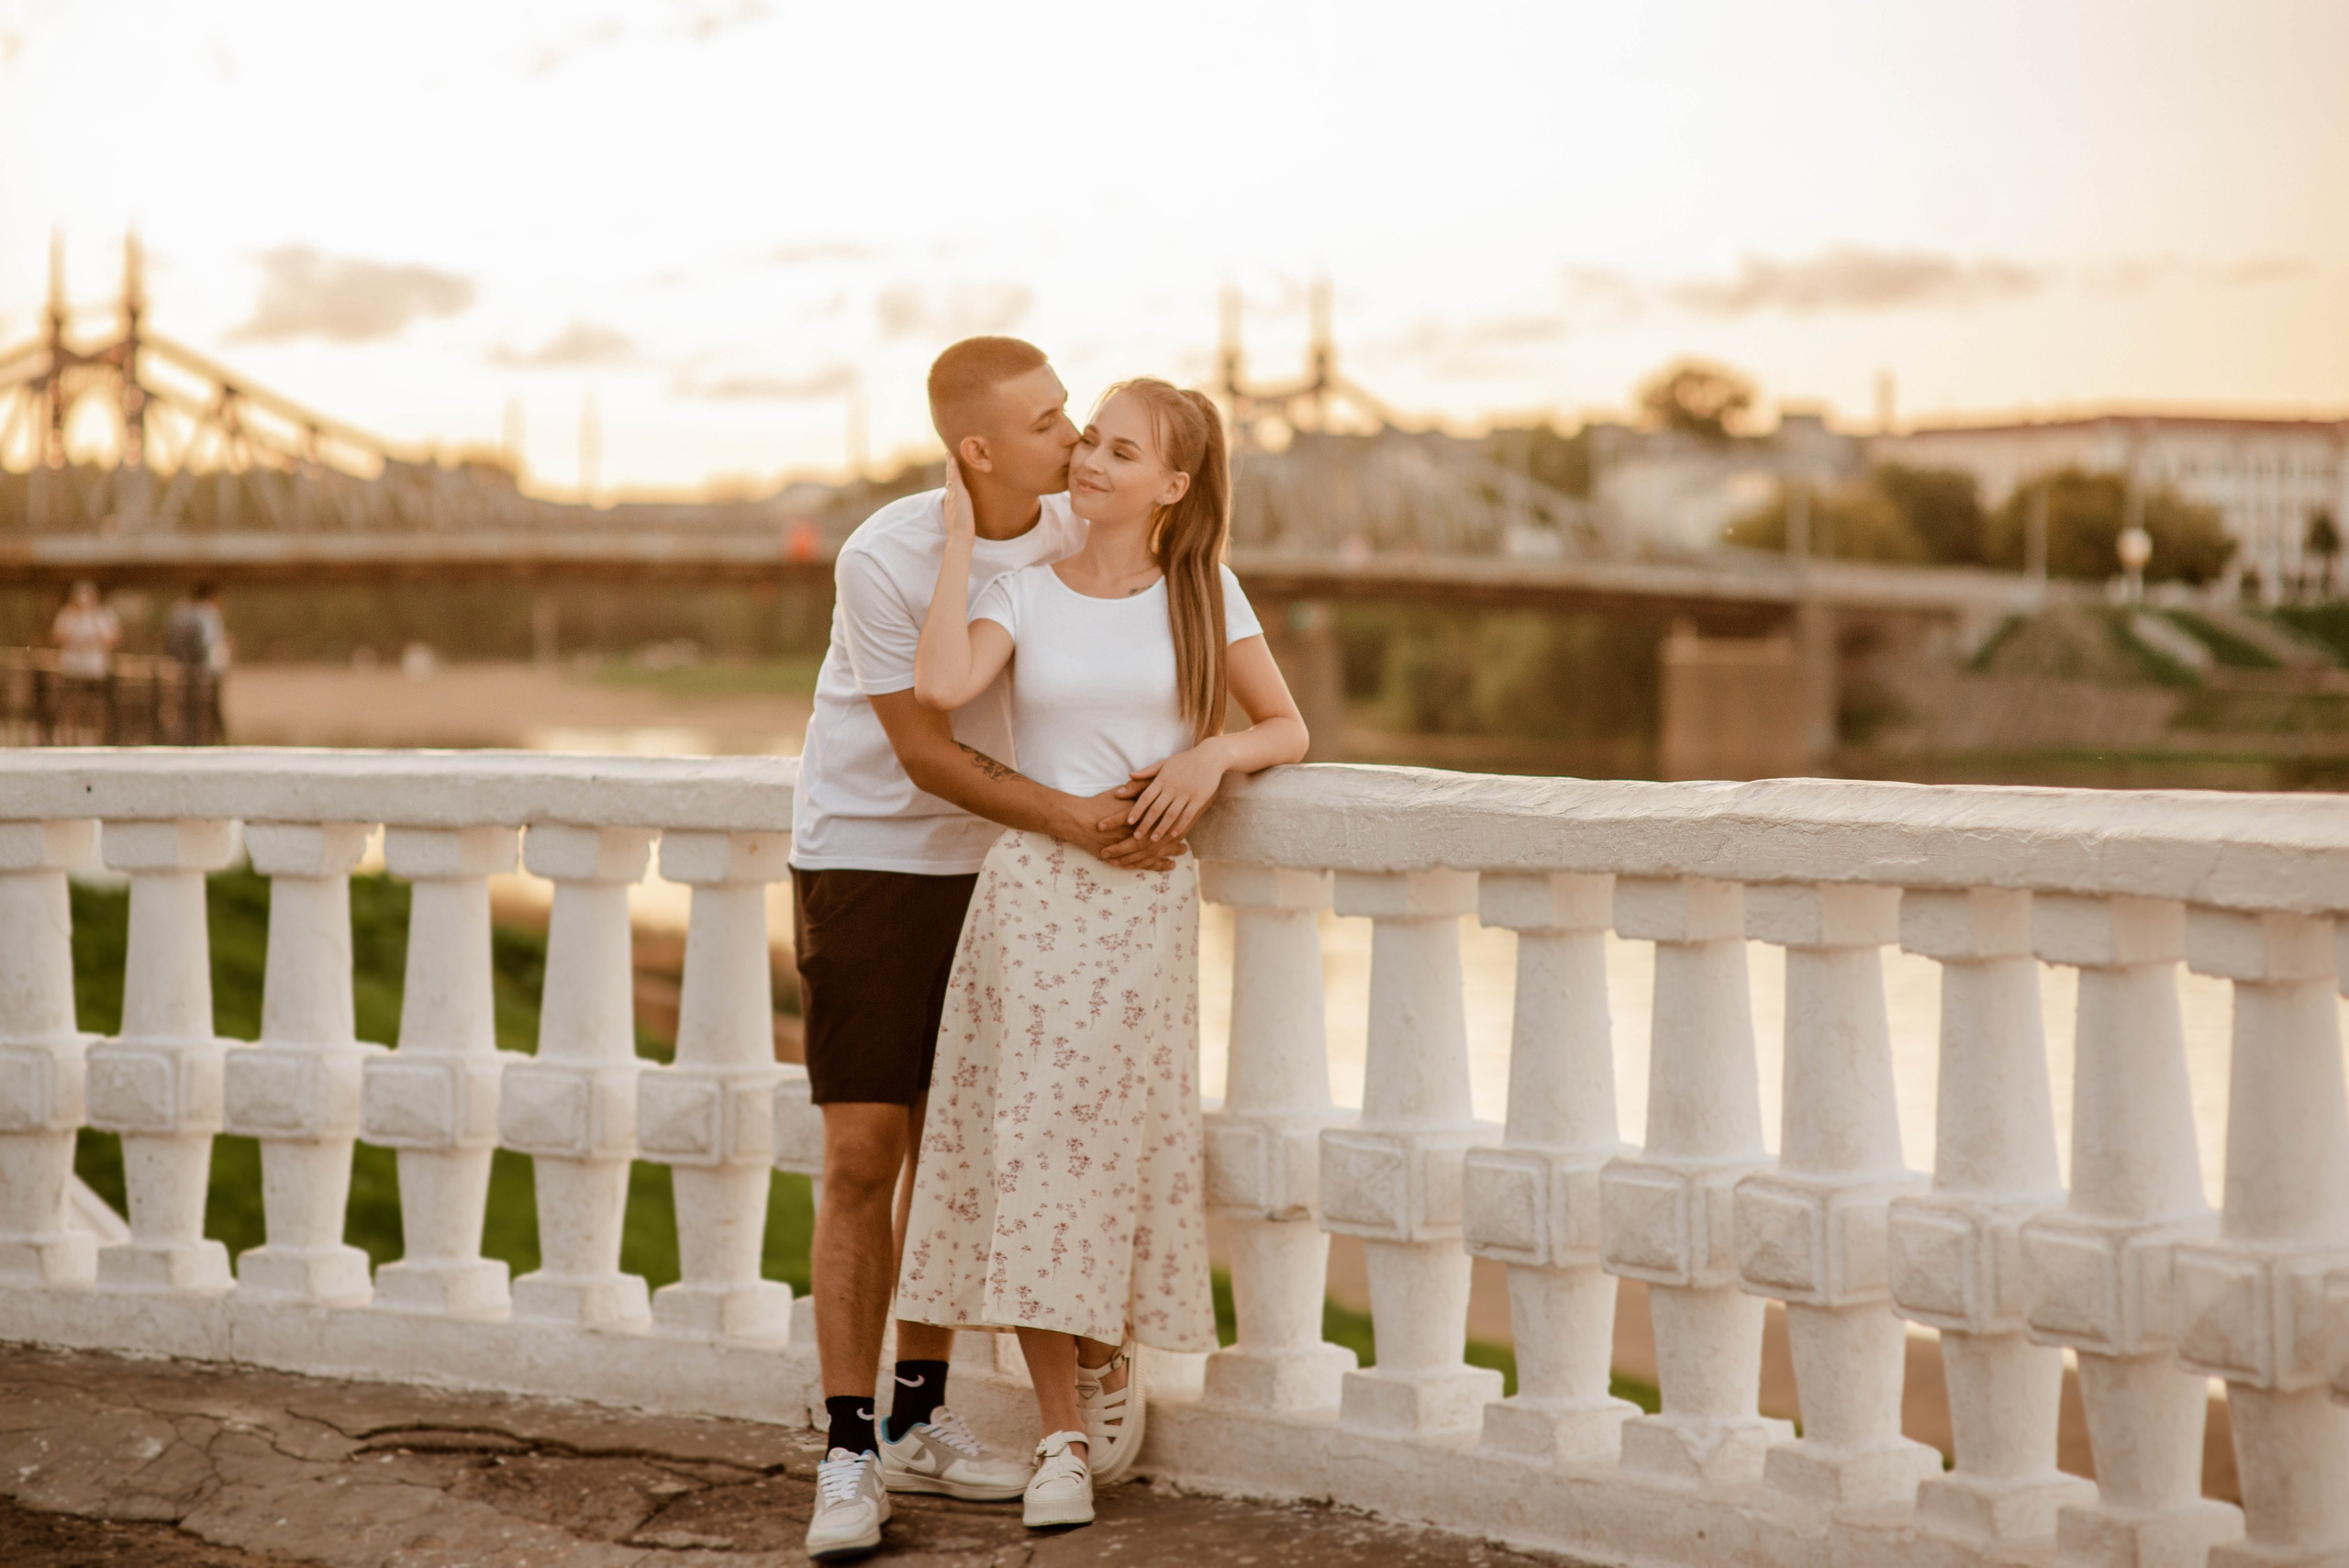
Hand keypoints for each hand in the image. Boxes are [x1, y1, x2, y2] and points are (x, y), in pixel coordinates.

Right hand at [942, 449, 974, 545]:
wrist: (959, 537)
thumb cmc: (963, 535)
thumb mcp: (963, 524)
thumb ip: (965, 519)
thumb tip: (969, 522)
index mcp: (951, 504)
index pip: (951, 487)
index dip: (951, 479)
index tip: (951, 471)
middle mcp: (950, 497)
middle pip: (949, 479)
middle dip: (949, 468)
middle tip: (948, 455)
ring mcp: (953, 495)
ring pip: (950, 476)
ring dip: (950, 464)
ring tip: (949, 453)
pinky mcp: (958, 493)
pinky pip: (954, 476)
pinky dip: (953, 466)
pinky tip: (953, 457)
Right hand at [1062, 789, 1183, 870]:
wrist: (1081, 819)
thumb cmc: (1098, 805)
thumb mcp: (1118, 793)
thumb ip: (1134, 790)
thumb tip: (1145, 788)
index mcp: (1144, 815)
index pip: (1165, 819)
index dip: (1177, 823)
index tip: (1185, 826)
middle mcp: (1143, 831)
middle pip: (1165, 838)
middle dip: (1175, 844)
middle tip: (1186, 849)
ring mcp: (1136, 845)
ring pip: (1157, 853)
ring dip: (1169, 855)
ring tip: (1178, 858)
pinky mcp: (1127, 856)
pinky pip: (1145, 862)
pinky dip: (1157, 865)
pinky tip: (1167, 866)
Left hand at [1122, 743, 1227, 843]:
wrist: (1211, 756)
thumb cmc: (1186, 760)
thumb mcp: (1165, 762)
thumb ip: (1148, 771)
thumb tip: (1129, 775)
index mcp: (1162, 778)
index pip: (1146, 797)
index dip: (1137, 810)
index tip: (1129, 822)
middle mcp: (1172, 787)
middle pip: (1156, 809)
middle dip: (1145, 824)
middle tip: (1136, 837)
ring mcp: (1186, 793)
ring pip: (1171, 814)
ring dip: (1161, 828)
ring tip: (1153, 840)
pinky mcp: (1199, 798)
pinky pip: (1188, 815)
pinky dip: (1180, 826)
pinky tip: (1173, 835)